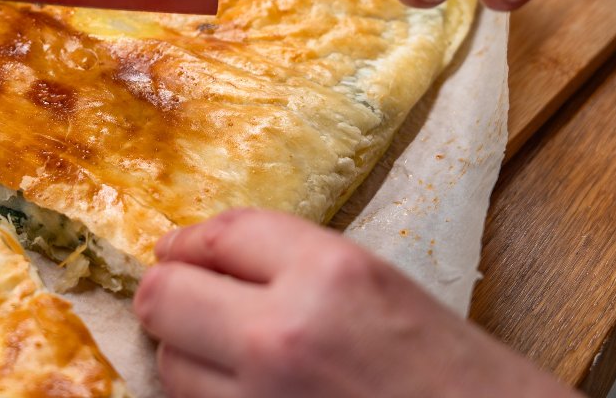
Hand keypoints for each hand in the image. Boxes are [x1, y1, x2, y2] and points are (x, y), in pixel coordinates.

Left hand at [134, 209, 579, 397]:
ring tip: (233, 356)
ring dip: (189, 354)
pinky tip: (244, 390)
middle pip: (164, 296)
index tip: (177, 249)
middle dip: (170, 293)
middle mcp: (282, 334)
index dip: (188, 241)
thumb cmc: (451, 370)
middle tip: (186, 299)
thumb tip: (199, 256)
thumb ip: (291, 262)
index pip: (219, 234)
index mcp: (328, 273)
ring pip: (169, 363)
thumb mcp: (379, 284)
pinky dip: (208, 397)